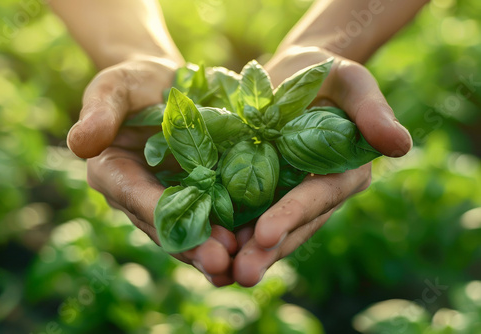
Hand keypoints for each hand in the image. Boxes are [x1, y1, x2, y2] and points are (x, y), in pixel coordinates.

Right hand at [67, 57, 237, 286]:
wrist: (164, 85)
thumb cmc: (134, 82)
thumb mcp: (114, 86)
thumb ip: (99, 110)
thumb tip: (80, 144)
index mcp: (112, 172)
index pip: (136, 197)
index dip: (163, 218)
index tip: (192, 235)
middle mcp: (137, 195)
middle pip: (164, 225)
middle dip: (193, 246)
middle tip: (224, 264)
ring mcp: (165, 199)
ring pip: (187, 231)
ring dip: (212, 249)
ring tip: (241, 262)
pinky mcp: (192, 195)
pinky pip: (209, 217)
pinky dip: (228, 233)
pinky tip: (252, 244)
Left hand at [232, 47, 412, 286]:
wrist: (292, 73)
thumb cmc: (327, 73)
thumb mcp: (351, 81)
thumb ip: (372, 111)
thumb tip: (400, 144)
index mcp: (342, 172)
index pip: (319, 198)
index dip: (293, 216)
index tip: (265, 234)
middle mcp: (315, 192)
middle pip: (292, 226)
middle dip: (267, 250)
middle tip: (241, 275)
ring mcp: (285, 195)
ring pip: (266, 230)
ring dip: (243, 253)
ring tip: (218, 273)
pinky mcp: (259, 191)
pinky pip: (243, 215)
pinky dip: (227, 233)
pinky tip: (205, 250)